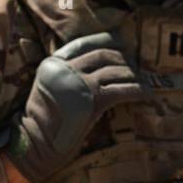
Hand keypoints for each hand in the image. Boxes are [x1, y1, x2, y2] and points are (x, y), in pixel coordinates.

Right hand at [5, 32, 151, 182]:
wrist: (36, 141)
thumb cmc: (45, 118)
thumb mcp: (50, 85)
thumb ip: (67, 71)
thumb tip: (99, 63)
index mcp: (54, 63)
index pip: (84, 43)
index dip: (105, 40)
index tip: (120, 40)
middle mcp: (67, 69)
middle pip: (104, 55)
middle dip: (123, 58)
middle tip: (134, 64)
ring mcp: (80, 84)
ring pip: (115, 72)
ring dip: (132, 75)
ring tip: (142, 79)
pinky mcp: (92, 100)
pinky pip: (122, 90)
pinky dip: (137, 90)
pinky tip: (146, 93)